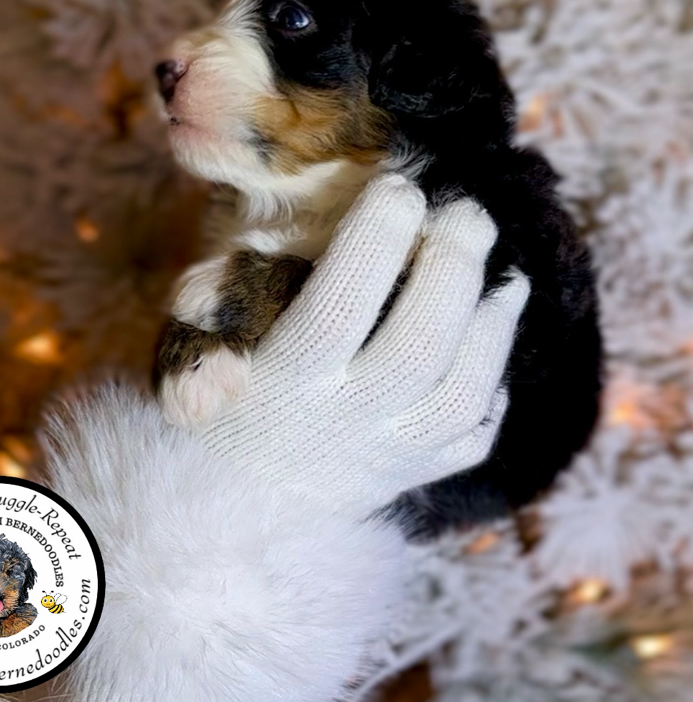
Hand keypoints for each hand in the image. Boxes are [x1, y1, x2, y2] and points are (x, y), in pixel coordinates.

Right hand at [201, 173, 528, 518]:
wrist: (227, 515)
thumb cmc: (215, 399)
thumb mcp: (193, 339)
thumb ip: (224, 285)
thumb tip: (292, 218)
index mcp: (281, 380)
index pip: (340, 305)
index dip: (377, 239)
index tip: (399, 186)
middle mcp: (340, 422)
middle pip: (419, 345)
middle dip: (453, 266)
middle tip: (470, 212)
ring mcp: (385, 456)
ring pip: (461, 394)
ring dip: (495, 326)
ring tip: (509, 275)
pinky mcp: (412, 479)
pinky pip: (473, 438)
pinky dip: (495, 386)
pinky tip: (493, 338)